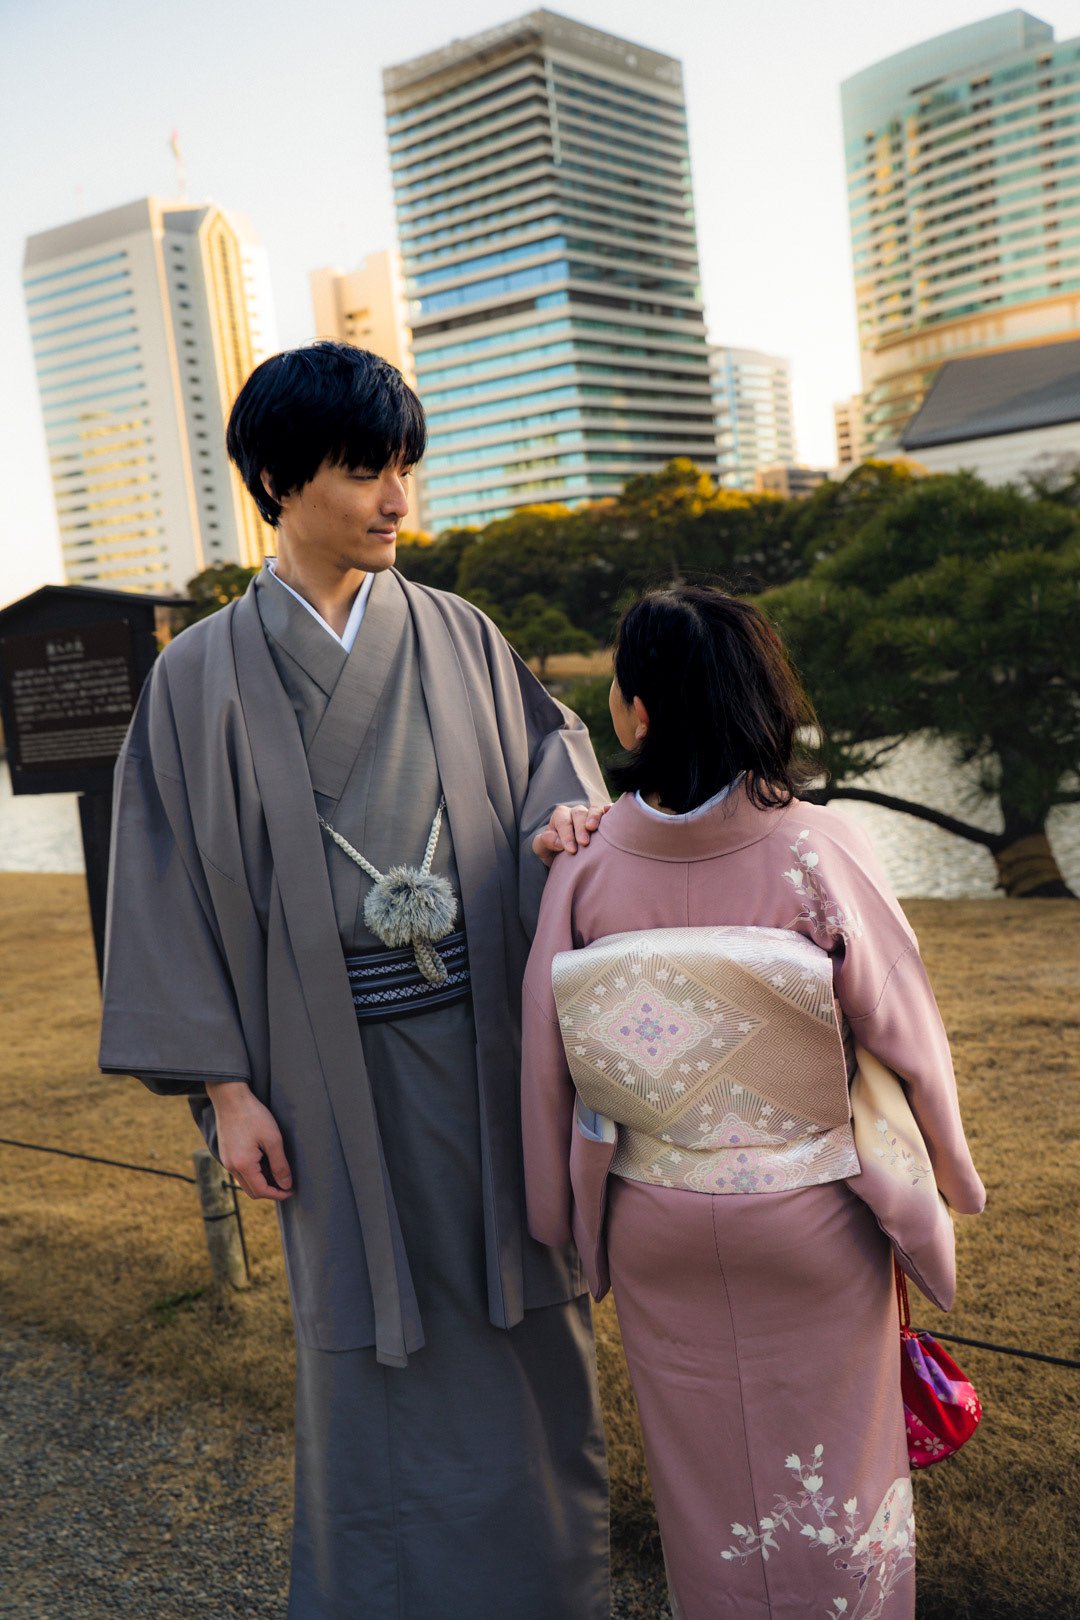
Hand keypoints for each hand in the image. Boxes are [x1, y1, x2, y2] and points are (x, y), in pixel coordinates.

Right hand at [205, 1081, 293, 1200]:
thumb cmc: (253, 1115)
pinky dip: (254, 1172)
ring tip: (278, 1168)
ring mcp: (226, 1160)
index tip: (291, 1189)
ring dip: (262, 1180)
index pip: (261, 1191)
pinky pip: (241, 1171)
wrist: (230, 1097)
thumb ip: (280, 1165)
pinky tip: (266, 1160)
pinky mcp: (226, 1154)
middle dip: (271, 1190)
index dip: (278, 1194)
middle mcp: (231, 1167)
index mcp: (243, 1165)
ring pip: (246, 1181)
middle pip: (252, 1191)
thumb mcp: (273, 1139)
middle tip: (287, 1181)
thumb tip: (286, 1185)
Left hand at [532, 802, 608, 867]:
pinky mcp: (604, 820)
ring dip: (594, 818)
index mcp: (560, 816)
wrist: (565, 857)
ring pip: (594, 810)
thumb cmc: (553, 851)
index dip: (566, 835)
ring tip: (593, 828)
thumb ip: (543, 842)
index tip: (570, 849)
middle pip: (579, 814)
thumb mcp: (542, 849)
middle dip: (580, 828)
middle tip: (583, 842)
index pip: (563, 822)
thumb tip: (557, 841)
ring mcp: (591, 815)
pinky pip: (608, 811)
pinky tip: (610, 811)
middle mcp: (576, 813)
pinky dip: (610, 810)